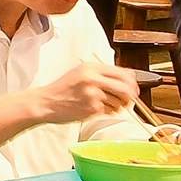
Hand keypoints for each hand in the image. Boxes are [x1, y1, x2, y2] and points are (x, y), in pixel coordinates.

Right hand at [7, 61, 149, 139]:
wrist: (46, 102)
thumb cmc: (63, 89)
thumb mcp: (81, 73)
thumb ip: (103, 74)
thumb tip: (129, 78)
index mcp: (92, 68)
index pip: (123, 73)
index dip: (132, 82)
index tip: (134, 88)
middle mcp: (93, 79)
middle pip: (125, 88)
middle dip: (131, 96)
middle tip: (128, 100)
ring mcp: (92, 94)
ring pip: (119, 102)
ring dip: (117, 106)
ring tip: (105, 105)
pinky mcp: (91, 108)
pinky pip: (110, 111)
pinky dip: (108, 112)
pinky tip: (97, 109)